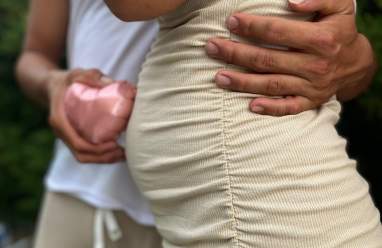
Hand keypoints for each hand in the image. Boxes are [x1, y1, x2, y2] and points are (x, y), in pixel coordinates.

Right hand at [47, 68, 125, 162]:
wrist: (50, 86)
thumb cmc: (65, 80)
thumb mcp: (76, 74)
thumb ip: (91, 76)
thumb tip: (110, 83)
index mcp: (60, 121)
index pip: (78, 143)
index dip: (96, 148)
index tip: (114, 144)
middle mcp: (62, 133)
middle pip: (82, 154)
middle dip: (103, 157)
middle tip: (123, 152)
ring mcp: (67, 137)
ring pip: (83, 156)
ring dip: (103, 159)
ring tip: (123, 154)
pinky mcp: (73, 138)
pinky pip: (85, 152)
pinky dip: (100, 155)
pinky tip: (116, 151)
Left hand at [206, 0, 375, 115]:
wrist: (357, 64)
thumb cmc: (340, 31)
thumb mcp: (339, 7)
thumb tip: (290, 0)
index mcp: (322, 39)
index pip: (278, 31)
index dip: (252, 26)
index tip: (231, 22)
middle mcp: (315, 65)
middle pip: (267, 60)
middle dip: (236, 53)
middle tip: (211, 48)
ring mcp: (312, 87)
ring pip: (271, 85)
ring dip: (242, 82)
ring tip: (218, 76)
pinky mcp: (310, 102)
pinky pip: (288, 108)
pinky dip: (269, 108)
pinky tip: (249, 106)